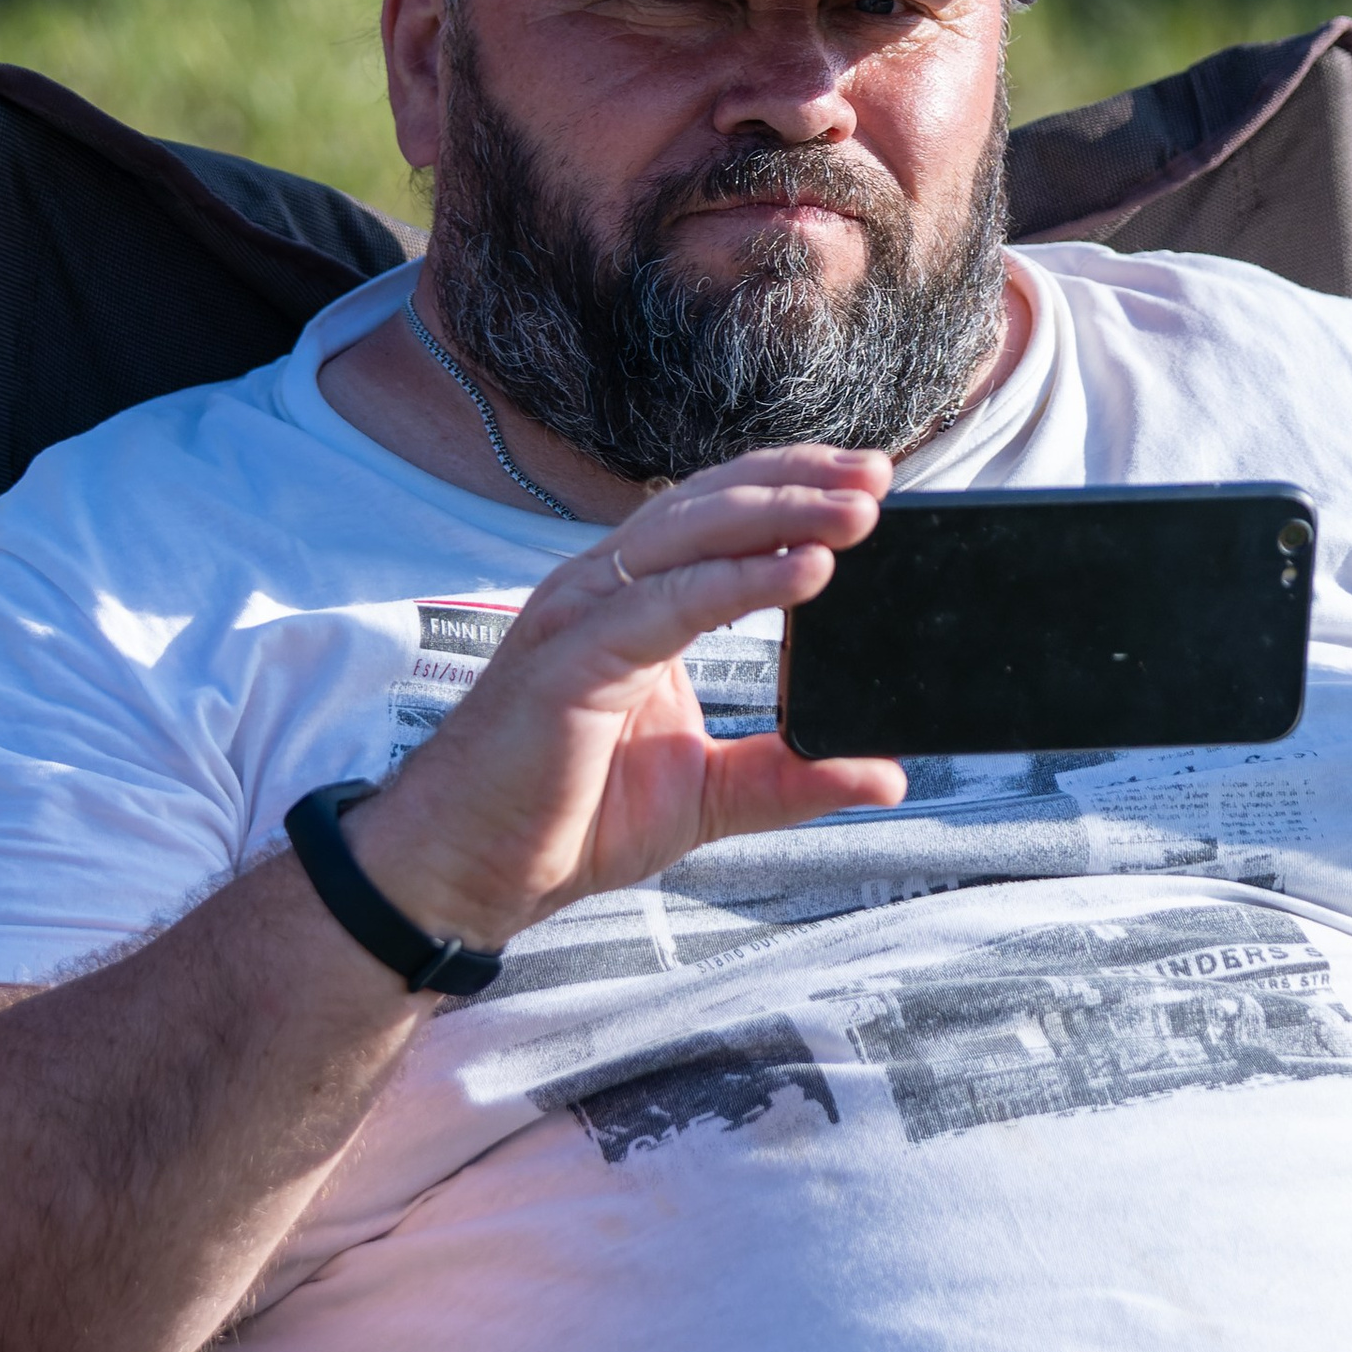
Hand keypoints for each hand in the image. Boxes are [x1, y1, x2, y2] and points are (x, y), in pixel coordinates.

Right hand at [349, 445, 903, 948]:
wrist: (466, 873)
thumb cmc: (567, 821)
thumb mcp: (709, 796)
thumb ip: (790, 777)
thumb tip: (885, 777)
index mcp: (634, 602)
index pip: (720, 514)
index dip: (791, 487)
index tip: (869, 481)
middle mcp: (605, 590)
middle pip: (712, 503)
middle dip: (801, 482)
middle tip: (879, 477)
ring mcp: (581, 616)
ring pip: (691, 535)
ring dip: (781, 516)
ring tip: (857, 513)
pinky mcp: (570, 661)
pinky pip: (665, 604)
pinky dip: (737, 582)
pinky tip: (801, 570)